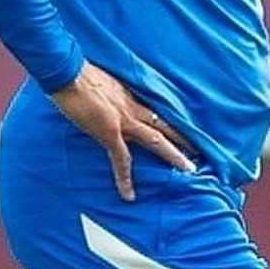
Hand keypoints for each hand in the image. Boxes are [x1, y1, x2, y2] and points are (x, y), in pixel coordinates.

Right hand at [49, 61, 195, 200]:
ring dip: (173, 154)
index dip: (170, 123)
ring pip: (156, 140)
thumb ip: (113, 95)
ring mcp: (124, 121)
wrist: (69, 73)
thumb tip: (110, 102)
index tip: (183, 131)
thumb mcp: (105, 83)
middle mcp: (134, 109)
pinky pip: (121, 159)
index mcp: (132, 98)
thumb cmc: (81, 74)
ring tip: (189, 169)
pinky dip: (125, 178)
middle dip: (183, 139)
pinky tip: (129, 195)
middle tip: (200, 151)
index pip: (157, 112)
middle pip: (165, 125)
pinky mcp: (110, 132)